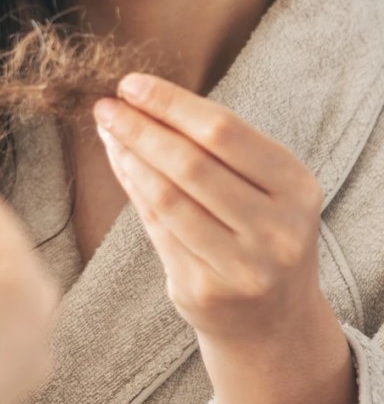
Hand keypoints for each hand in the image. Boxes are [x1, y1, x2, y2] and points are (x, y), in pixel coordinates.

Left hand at [94, 73, 326, 342]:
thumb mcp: (257, 185)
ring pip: (168, 197)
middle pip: (191, 163)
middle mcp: (277, 229)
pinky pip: (156, 227)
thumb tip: (137, 100)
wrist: (272, 320)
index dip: (171, 104)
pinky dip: (132, 188)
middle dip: (140, 128)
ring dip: (128, 156)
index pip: (224, 130)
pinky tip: (119, 163)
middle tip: (106, 106)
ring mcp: (244, 266)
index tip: (131, 84)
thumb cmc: (256, 231)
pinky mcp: (206, 289)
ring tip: (107, 130)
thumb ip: (206, 145)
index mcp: (296, 187)